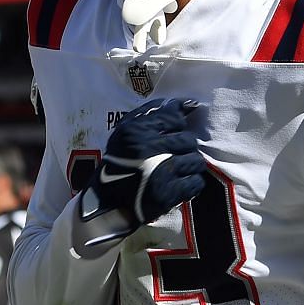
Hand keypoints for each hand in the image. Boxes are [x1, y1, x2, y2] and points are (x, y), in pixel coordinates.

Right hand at [74, 98, 207, 251]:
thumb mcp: (127, 131)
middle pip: (188, 140)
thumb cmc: (120, 161)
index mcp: (136, 131)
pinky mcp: (167, 195)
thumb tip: (189, 103)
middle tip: (174, 155)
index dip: (177, 127)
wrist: (108, 201)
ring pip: (196, 161)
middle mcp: (147, 150)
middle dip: (184, 148)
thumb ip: (155, 112)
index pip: (175, 118)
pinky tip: (178, 184)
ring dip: (189, 166)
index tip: (170, 135)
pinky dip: (190, 184)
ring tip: (177, 170)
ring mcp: (159, 173)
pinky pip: (196, 183)